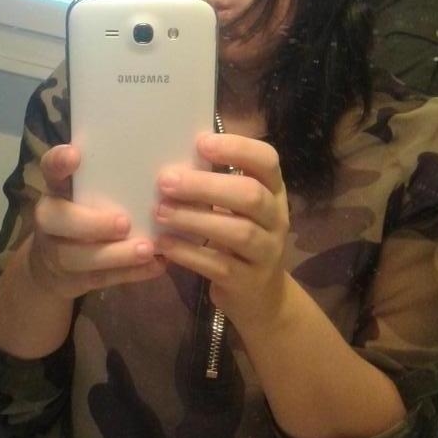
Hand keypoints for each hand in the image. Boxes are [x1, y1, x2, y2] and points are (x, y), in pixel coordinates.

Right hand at [28, 144, 165, 298]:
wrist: (52, 267)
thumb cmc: (85, 213)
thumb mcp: (87, 194)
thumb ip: (111, 179)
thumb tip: (167, 160)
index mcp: (56, 190)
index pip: (49, 170)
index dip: (58, 162)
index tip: (75, 154)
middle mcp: (51, 220)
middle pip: (58, 219)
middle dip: (91, 223)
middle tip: (124, 222)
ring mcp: (57, 253)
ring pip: (80, 257)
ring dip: (116, 254)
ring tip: (148, 249)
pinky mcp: (73, 280)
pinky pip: (101, 279)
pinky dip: (130, 273)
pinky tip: (157, 265)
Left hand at [154, 132, 288, 333]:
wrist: (261, 295)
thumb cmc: (240, 238)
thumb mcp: (237, 208)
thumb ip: (216, 182)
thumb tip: (173, 155)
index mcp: (274, 191)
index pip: (267, 160)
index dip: (237, 148)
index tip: (200, 143)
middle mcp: (276, 219)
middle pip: (250, 195)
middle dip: (206, 185)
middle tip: (165, 180)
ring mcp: (266, 252)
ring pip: (237, 231)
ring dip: (195, 219)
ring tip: (160, 212)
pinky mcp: (249, 281)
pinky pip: (219, 265)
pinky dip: (189, 253)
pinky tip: (164, 243)